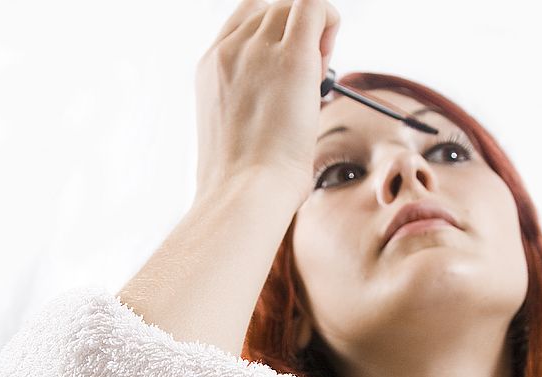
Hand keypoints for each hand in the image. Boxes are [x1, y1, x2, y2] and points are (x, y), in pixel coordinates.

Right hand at [194, 0, 340, 207]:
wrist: (244, 193)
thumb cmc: (244, 181)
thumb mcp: (233, 130)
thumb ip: (250, 98)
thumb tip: (284, 98)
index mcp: (211, 67)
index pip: (246, 17)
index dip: (273, 32)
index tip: (288, 67)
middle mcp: (229, 50)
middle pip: (274, 10)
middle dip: (297, 35)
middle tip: (309, 79)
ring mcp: (257, 51)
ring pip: (294, 7)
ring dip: (315, 33)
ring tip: (314, 80)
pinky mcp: (291, 59)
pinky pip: (316, 6)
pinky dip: (330, 21)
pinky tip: (328, 56)